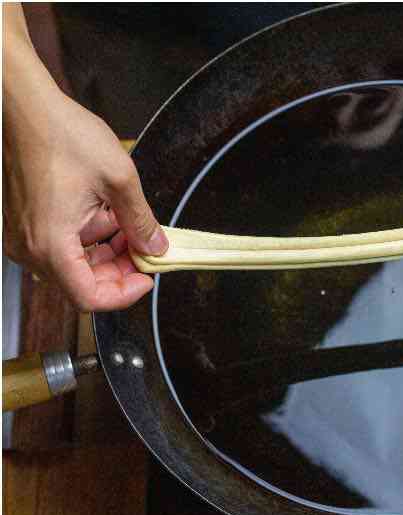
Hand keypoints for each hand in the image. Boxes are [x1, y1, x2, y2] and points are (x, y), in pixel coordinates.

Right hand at [2, 7, 166, 310]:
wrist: (24, 105)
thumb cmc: (62, 134)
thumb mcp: (119, 179)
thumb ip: (141, 221)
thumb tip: (157, 248)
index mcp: (49, 242)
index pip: (88, 298)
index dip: (124, 294)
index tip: (147, 276)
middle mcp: (29, 245)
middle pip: (81, 284)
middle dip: (119, 271)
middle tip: (145, 250)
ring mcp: (23, 234)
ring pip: (73, 264)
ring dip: (105, 252)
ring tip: (127, 223)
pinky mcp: (24, 222)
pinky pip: (59, 243)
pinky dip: (87, 236)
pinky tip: (105, 213)